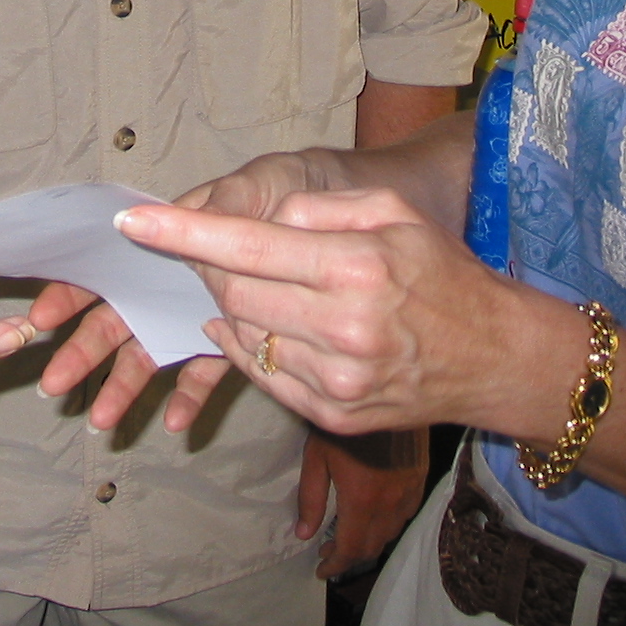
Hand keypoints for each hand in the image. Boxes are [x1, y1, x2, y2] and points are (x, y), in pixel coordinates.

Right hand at [34, 154, 333, 428]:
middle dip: (86, 349)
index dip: (75, 289)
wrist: (347, 208)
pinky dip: (190, 394)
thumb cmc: (295, 186)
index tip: (42, 318)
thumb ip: (221, 207)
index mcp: (175, 238)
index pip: (113, 264)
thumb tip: (174, 223)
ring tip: (103, 421)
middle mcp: (181, 278)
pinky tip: (175, 423)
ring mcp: (204, 310)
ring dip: (126, 383)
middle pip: (123, 315)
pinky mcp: (237, 337)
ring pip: (155, 349)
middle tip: (54, 383)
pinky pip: (207, 370)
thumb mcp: (260, 185)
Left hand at [117, 188, 522, 436]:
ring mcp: (335, 380)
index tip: (131, 224)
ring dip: (234, 307)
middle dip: (210, 269)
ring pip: (243, 336)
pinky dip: (250, 346)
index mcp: (355, 266)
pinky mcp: (331, 414)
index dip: (181, 234)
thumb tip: (257, 224)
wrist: (494, 356)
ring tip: (266, 288)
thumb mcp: (392, 215)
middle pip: (232, 294)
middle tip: (218, 253)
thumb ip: (318, 210)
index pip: (245, 247)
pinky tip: (270, 325)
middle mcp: (342, 329)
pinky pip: (262, 375)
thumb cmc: (441, 272)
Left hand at [300, 430, 427, 578]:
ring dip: (370, 541)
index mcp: (362, 500)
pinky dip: (389, 524)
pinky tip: (376, 514)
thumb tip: (303, 534)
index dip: (335, 565)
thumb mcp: (317, 456)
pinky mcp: (421, 478)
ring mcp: (409, 491)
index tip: (321, 569)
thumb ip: (311, 498)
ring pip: (391, 532)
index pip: (350, 549)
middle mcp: (390, 503)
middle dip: (350, 555)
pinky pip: (407, 514)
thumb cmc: (343, 420)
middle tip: (330, 551)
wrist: (384, 387)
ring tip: (349, 534)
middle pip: (372, 547)